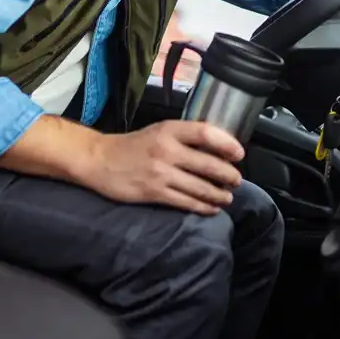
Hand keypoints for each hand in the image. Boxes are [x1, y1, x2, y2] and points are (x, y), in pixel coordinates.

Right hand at [86, 120, 243, 214]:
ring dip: (219, 194)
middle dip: (228, 175)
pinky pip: (185, 202)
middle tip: (237, 180)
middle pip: (208, 164)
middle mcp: (166, 150)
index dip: (227, 143)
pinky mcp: (153, 193)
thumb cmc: (134, 144)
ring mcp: (160, 173)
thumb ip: (185, 136)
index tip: (239, 153)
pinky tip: (211, 208)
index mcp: (169, 130)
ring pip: (200, 187)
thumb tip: (218, 146)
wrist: (100, 160)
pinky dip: (203, 207)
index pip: (205, 133)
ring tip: (228, 197)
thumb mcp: (160, 130)